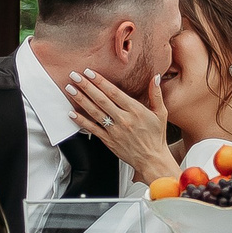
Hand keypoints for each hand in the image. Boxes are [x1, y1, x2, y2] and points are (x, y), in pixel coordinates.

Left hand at [62, 68, 176, 183]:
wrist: (151, 160)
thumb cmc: (155, 137)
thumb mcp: (161, 113)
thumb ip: (156, 94)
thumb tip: (156, 77)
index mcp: (136, 111)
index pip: (114, 93)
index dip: (101, 82)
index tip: (90, 73)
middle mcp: (124, 120)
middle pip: (101, 100)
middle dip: (87, 87)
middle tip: (75, 76)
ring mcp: (114, 131)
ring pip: (95, 112)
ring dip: (81, 100)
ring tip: (71, 89)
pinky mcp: (108, 141)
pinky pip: (92, 129)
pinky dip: (81, 121)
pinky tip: (72, 114)